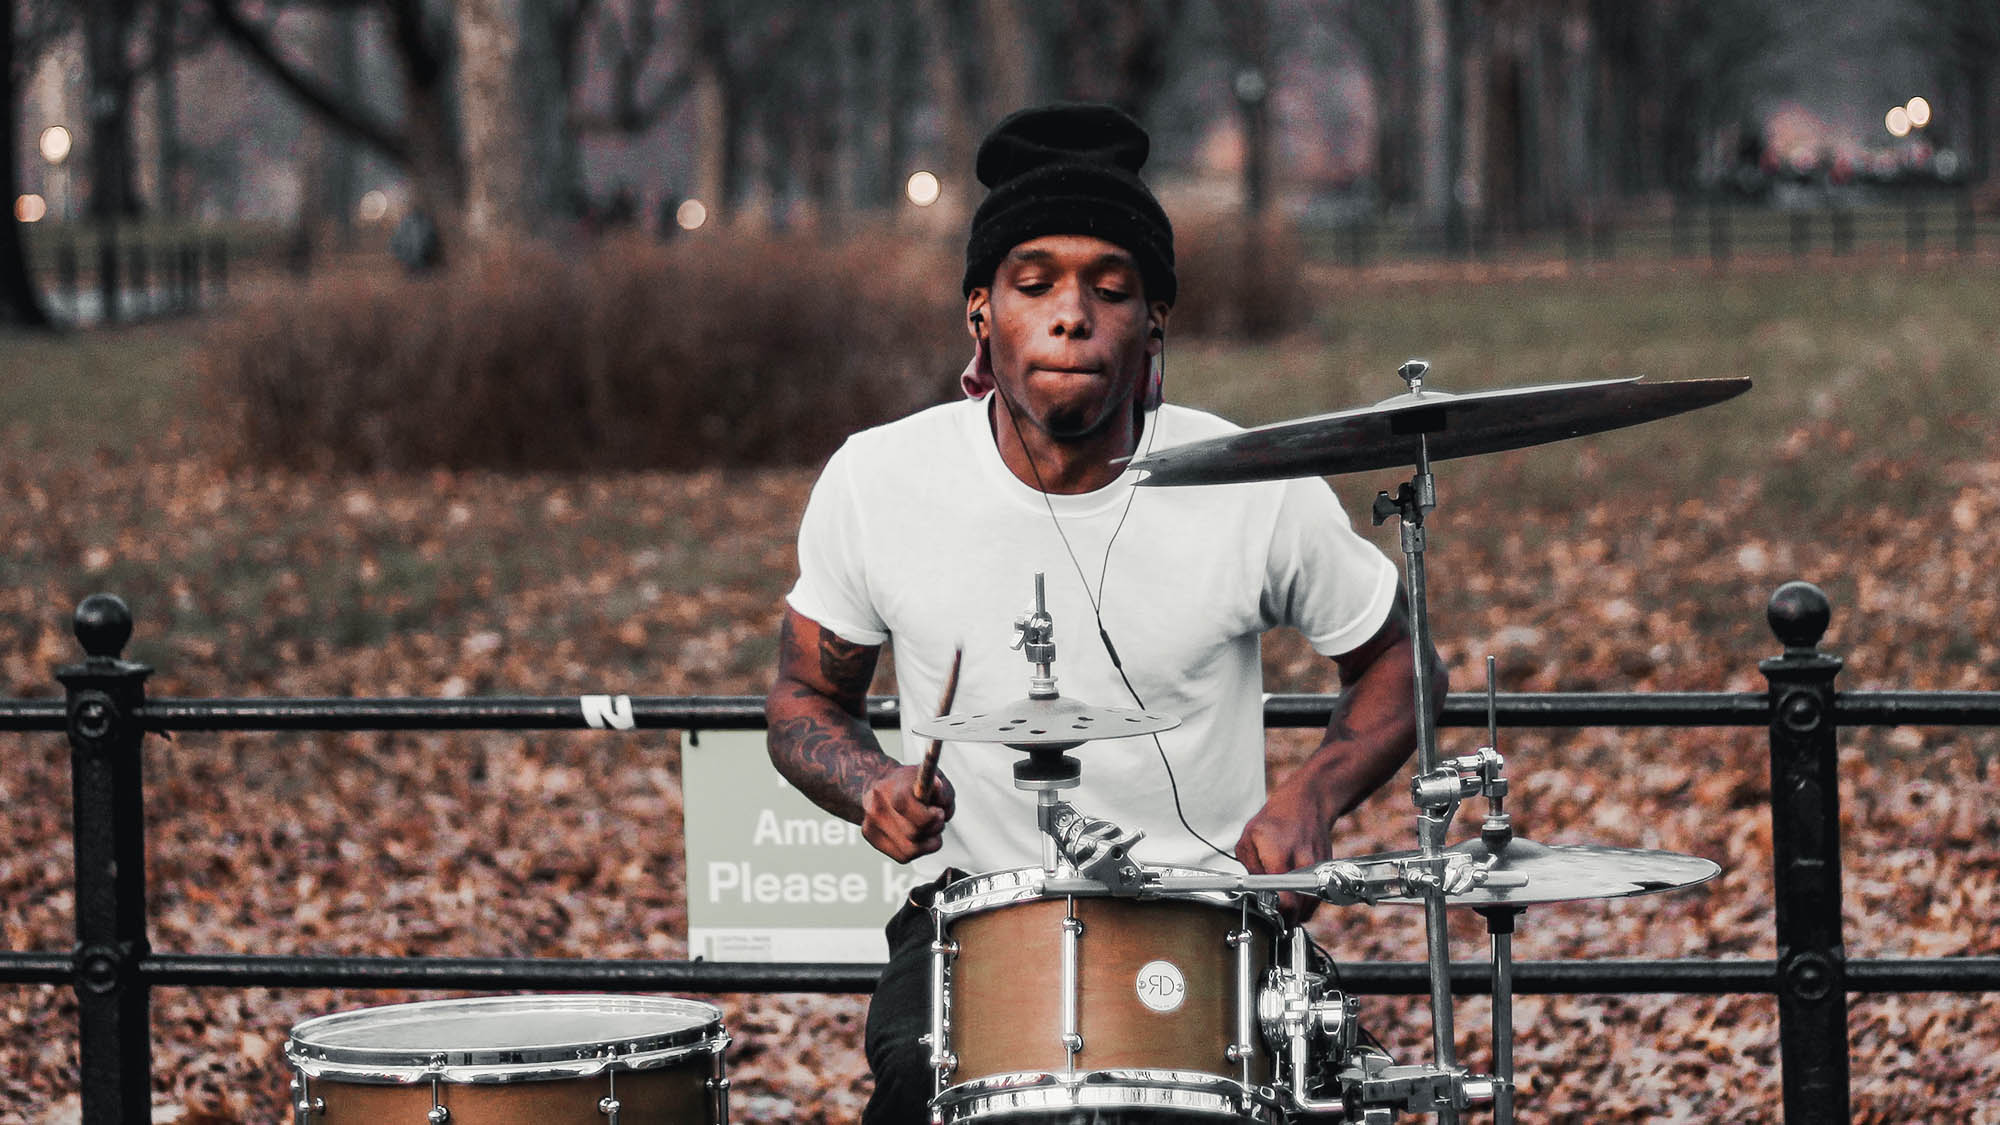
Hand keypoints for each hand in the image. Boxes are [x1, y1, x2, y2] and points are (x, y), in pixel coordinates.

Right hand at [860, 765, 954, 862]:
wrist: (882, 784)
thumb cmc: (911, 783)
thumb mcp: (931, 778)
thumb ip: (942, 790)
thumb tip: (940, 799)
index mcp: (890, 787)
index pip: (909, 809)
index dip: (931, 816)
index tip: (938, 812)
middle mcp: (876, 806)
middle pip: (913, 834)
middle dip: (933, 830)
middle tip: (937, 820)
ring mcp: (870, 824)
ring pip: (909, 851)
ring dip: (927, 843)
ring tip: (929, 828)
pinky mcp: (871, 838)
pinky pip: (903, 856)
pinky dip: (917, 849)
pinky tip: (917, 835)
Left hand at [1235, 789, 1335, 924]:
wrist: (1307, 803)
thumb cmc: (1277, 819)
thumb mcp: (1249, 838)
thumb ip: (1249, 868)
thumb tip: (1254, 892)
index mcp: (1279, 857)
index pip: (1286, 900)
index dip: (1278, 915)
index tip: (1270, 917)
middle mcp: (1302, 864)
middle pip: (1301, 908)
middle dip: (1288, 919)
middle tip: (1276, 920)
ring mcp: (1318, 868)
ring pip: (1312, 905)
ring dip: (1299, 913)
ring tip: (1285, 910)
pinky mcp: (1327, 869)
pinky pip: (1318, 895)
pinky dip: (1308, 901)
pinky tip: (1296, 899)